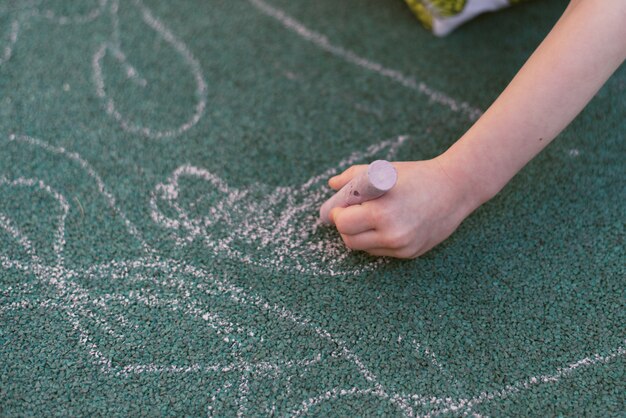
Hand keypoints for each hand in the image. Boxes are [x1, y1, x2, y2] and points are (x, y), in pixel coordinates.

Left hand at [328, 157, 479, 257]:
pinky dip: (377, 240)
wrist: (455, 189)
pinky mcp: (410, 253)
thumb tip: (332, 184)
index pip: (343, 223)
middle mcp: (392, 234)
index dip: (338, 214)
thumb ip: (353, 177)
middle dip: (346, 227)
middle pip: (350, 240)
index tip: (341, 207)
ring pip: (364, 249)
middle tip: (351, 214)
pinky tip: (387, 225)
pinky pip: (381, 252)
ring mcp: (402, 246)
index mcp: (382, 212)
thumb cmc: (416, 176)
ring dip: (360, 235)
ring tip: (368, 218)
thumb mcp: (383, 171)